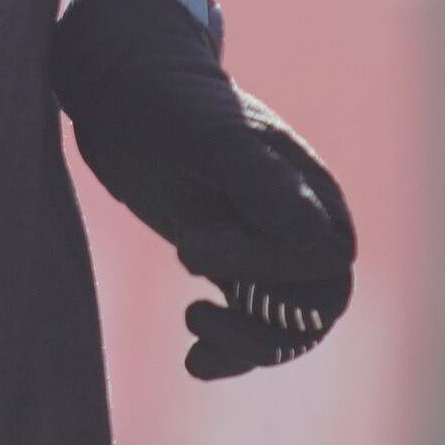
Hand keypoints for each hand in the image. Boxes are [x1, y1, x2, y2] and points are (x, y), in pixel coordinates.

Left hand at [52, 0, 355, 381]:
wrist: (120, 86)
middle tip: (196, 308)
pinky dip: (230, 349)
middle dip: (265, 323)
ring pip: (287, 324)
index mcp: (309, 188)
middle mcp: (298, 219)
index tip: (191, 248)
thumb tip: (311, 234)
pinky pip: (252, 323)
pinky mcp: (230, 261)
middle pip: (318, 304)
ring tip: (194, 322)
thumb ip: (258, 183)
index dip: (267, 266)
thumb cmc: (166, 101)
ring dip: (249, 343)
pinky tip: (192, 358)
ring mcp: (264, 244)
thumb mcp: (208, 138)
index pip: (323, 259)